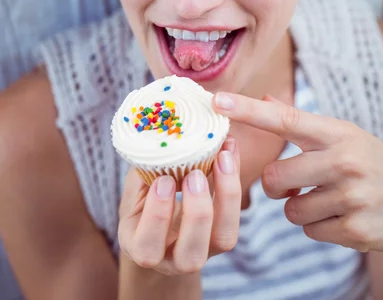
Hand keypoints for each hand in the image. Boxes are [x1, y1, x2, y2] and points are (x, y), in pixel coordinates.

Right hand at [118, 136, 240, 274]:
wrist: (164, 221)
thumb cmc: (143, 201)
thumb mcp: (136, 189)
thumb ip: (144, 172)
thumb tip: (157, 132)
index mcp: (143, 249)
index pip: (147, 249)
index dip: (157, 217)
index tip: (163, 181)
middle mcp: (174, 260)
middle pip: (191, 256)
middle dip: (197, 213)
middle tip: (195, 174)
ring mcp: (204, 251)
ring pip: (223, 240)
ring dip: (225, 198)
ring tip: (221, 160)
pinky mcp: (223, 235)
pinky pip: (236, 216)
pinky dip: (234, 182)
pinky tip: (229, 153)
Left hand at [213, 92, 382, 251]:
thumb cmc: (371, 162)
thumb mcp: (343, 135)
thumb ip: (302, 122)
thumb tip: (265, 97)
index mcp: (336, 133)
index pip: (284, 119)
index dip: (248, 110)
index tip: (218, 100)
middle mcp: (343, 161)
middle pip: (274, 176)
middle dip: (278, 185)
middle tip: (298, 181)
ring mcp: (350, 196)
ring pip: (290, 209)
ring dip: (301, 208)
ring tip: (328, 199)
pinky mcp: (356, 229)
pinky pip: (309, 232)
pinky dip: (320, 227)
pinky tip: (342, 216)